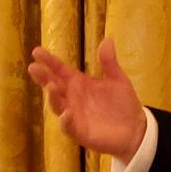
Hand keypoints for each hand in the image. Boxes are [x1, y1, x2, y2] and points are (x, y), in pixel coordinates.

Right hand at [28, 38, 149, 160]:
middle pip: (53, 86)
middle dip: (43, 77)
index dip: (49, 61)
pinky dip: (66, 121)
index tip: (37, 51)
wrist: (136, 130)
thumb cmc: (123, 103)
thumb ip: (109, 62)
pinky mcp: (79, 132)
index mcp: (78, 83)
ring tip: (51, 86)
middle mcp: (72, 98)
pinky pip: (68, 127)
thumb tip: (108, 39)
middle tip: (34, 68)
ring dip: (52, 97)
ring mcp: (74, 115)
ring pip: (57, 106)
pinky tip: (67, 113)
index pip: (60, 70)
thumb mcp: (117, 79)